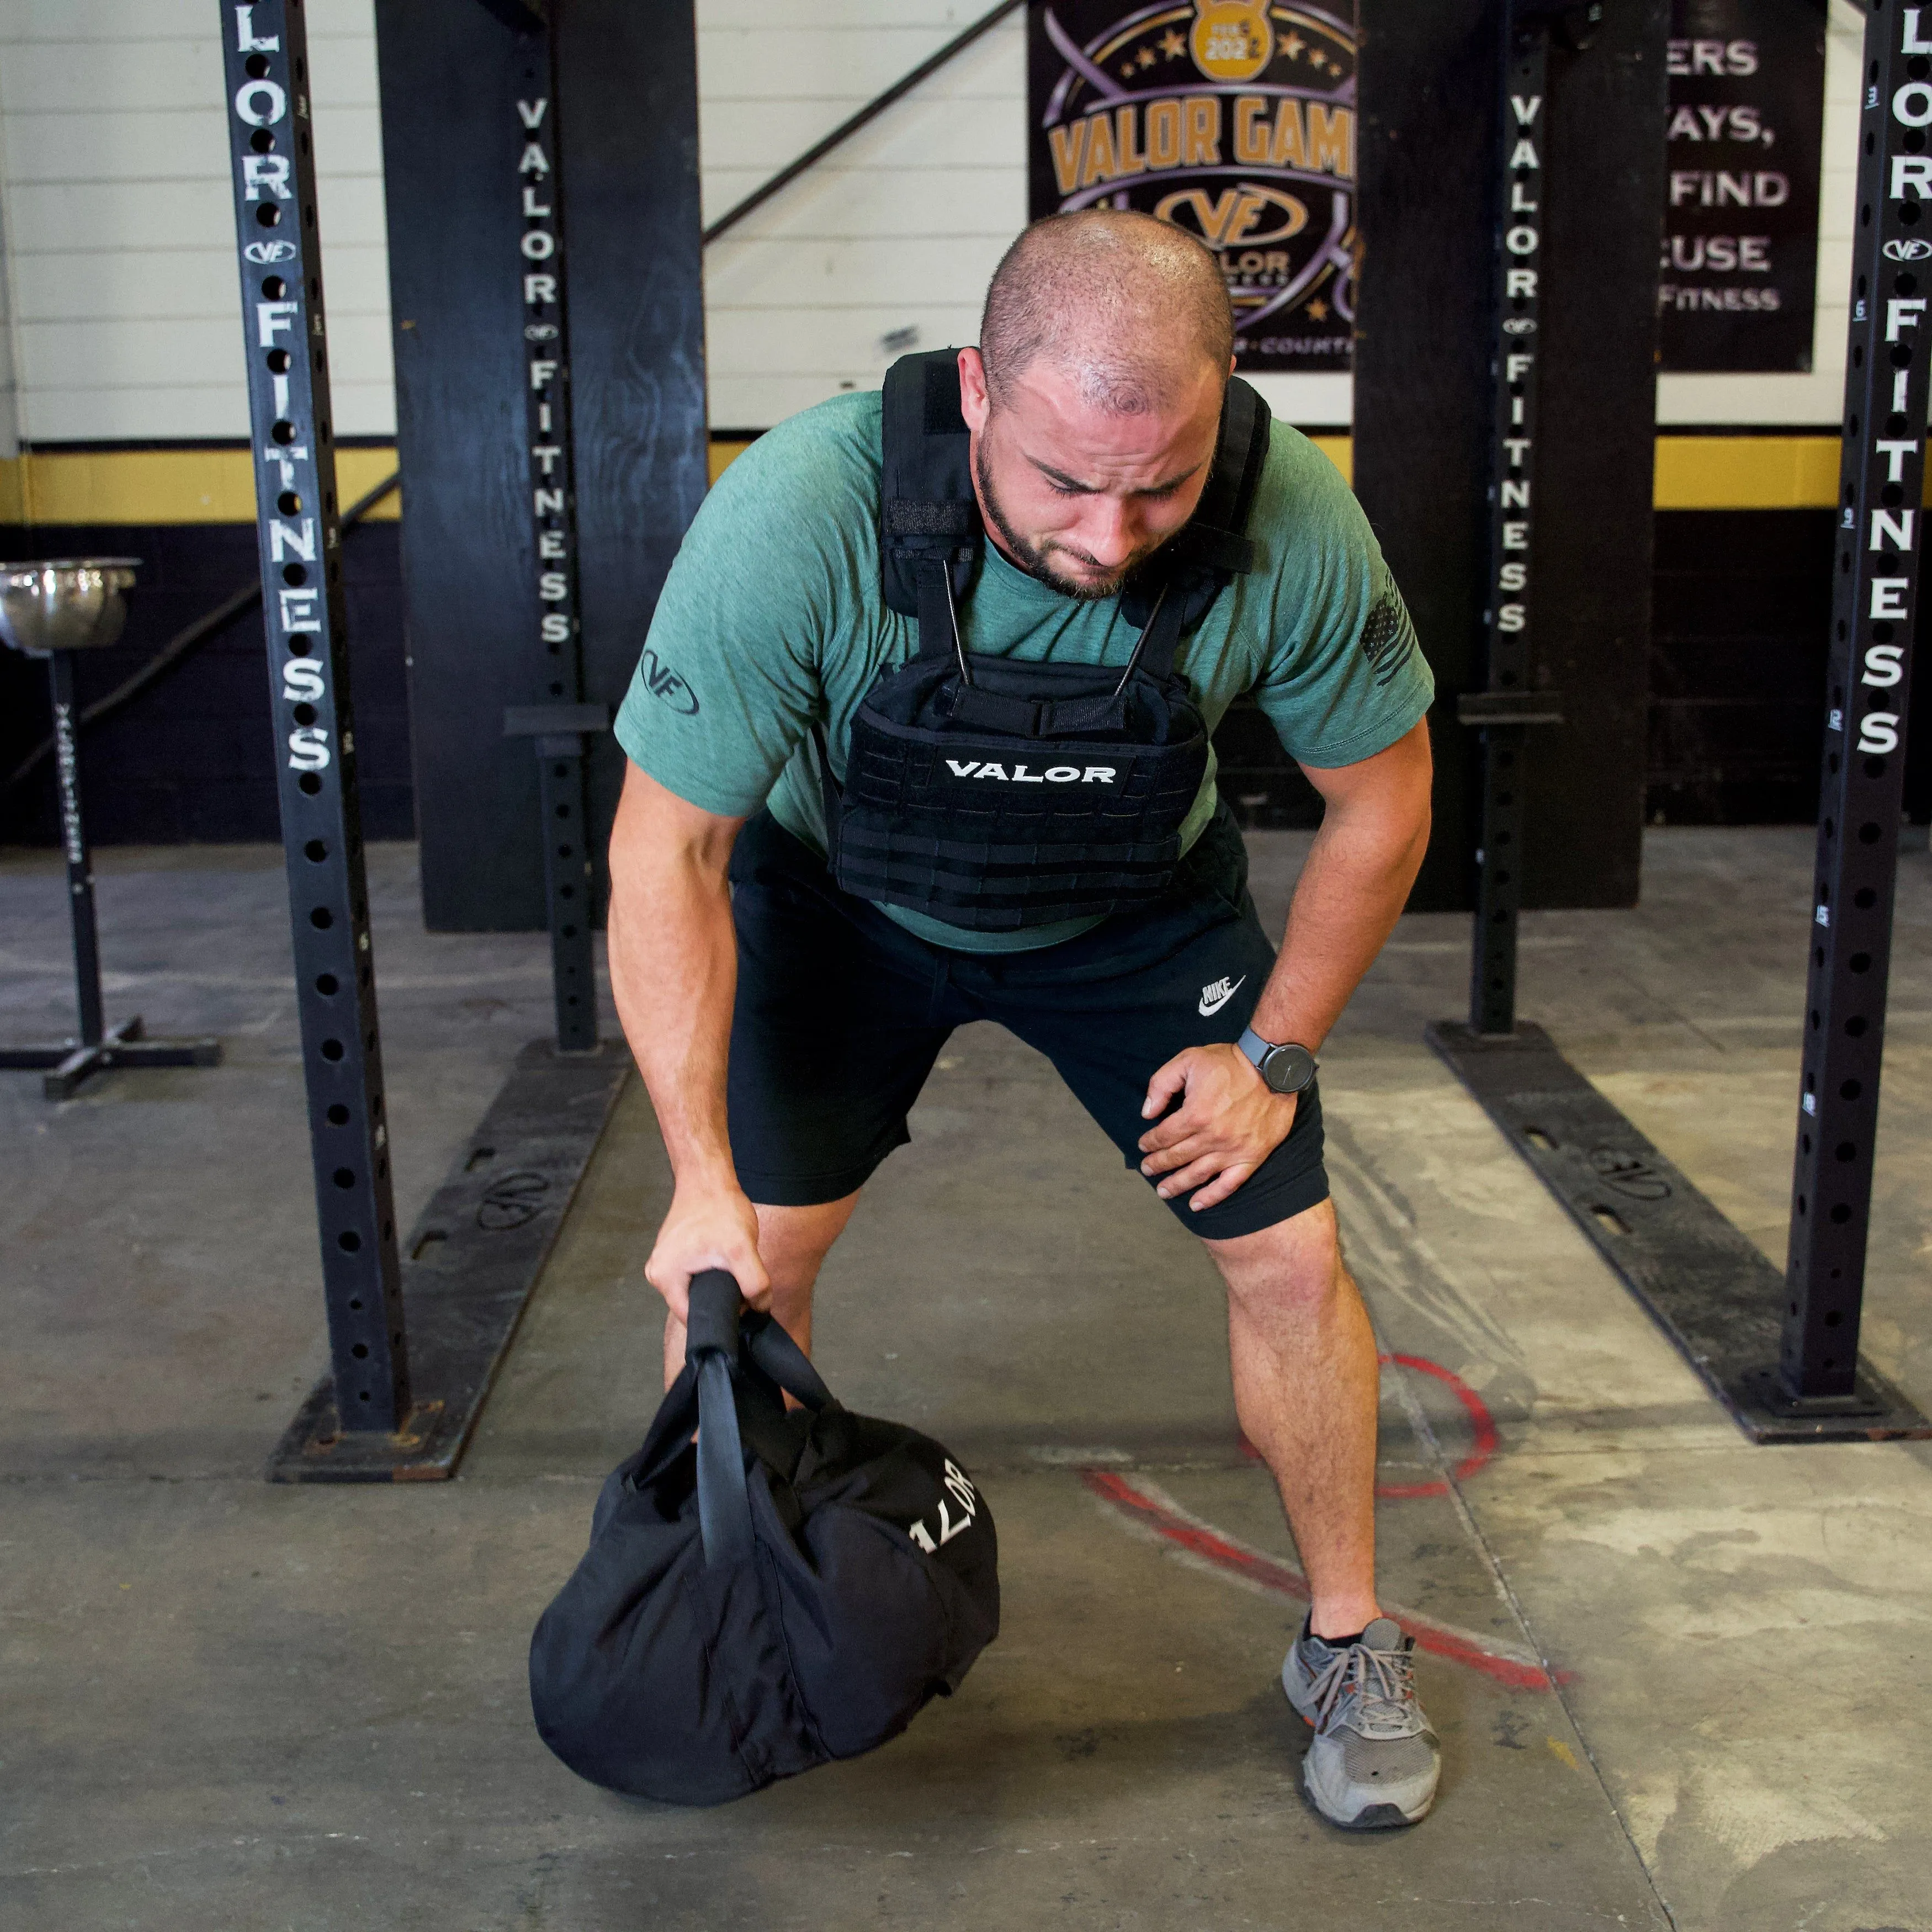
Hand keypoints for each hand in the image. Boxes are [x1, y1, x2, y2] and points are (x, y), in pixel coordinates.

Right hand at [644, 1178, 769, 1321]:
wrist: (709, 1177)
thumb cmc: (720, 1209)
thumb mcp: (742, 1249)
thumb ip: (754, 1284)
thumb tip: (760, 1308)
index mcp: (664, 1278)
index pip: (694, 1317)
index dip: (720, 1315)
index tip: (741, 1305)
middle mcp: (657, 1272)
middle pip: (693, 1303)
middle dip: (718, 1298)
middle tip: (739, 1282)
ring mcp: (663, 1261)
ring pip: (695, 1288)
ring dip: (715, 1283)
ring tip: (731, 1266)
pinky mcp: (674, 1252)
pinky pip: (693, 1274)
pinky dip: (710, 1271)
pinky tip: (722, 1258)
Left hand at [1138, 1043, 1298, 1213]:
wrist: (1272, 1067)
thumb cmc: (1229, 1062)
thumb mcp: (1188, 1060)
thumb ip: (1161, 1085)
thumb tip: (1147, 1113)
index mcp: (1195, 1115)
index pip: (1164, 1136)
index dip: (1150, 1142)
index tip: (1144, 1145)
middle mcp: (1212, 1137)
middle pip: (1177, 1157)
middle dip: (1158, 1165)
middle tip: (1147, 1169)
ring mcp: (1233, 1150)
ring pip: (1198, 1174)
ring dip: (1177, 1184)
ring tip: (1163, 1191)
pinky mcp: (1252, 1156)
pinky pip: (1230, 1184)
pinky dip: (1212, 1197)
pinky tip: (1197, 1204)